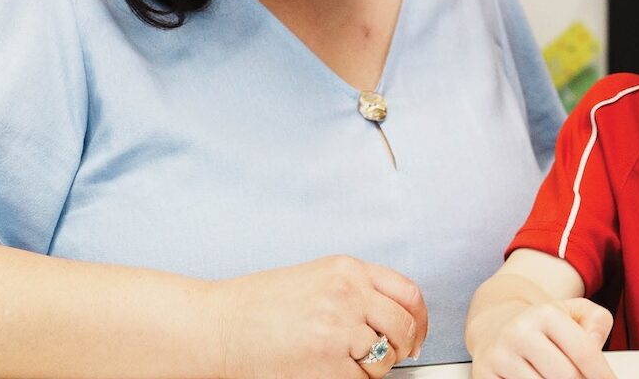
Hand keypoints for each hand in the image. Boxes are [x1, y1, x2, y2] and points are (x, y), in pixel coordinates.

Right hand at [213, 256, 428, 378]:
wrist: (219, 326)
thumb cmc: (259, 305)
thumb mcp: (316, 277)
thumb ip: (357, 289)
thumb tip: (398, 317)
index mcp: (347, 269)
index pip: (409, 293)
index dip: (419, 320)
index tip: (415, 335)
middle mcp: (348, 295)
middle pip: (404, 328)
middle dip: (401, 348)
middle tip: (387, 356)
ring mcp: (339, 330)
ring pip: (385, 359)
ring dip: (372, 368)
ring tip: (342, 361)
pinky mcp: (327, 365)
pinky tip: (328, 371)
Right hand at [470, 297, 615, 378]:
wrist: (493, 326)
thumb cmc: (540, 326)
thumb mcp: (573, 312)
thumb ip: (597, 321)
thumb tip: (595, 342)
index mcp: (544, 314)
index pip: (584, 351)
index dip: (602, 375)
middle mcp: (518, 332)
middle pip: (567, 377)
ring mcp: (498, 357)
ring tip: (555, 377)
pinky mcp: (483, 376)